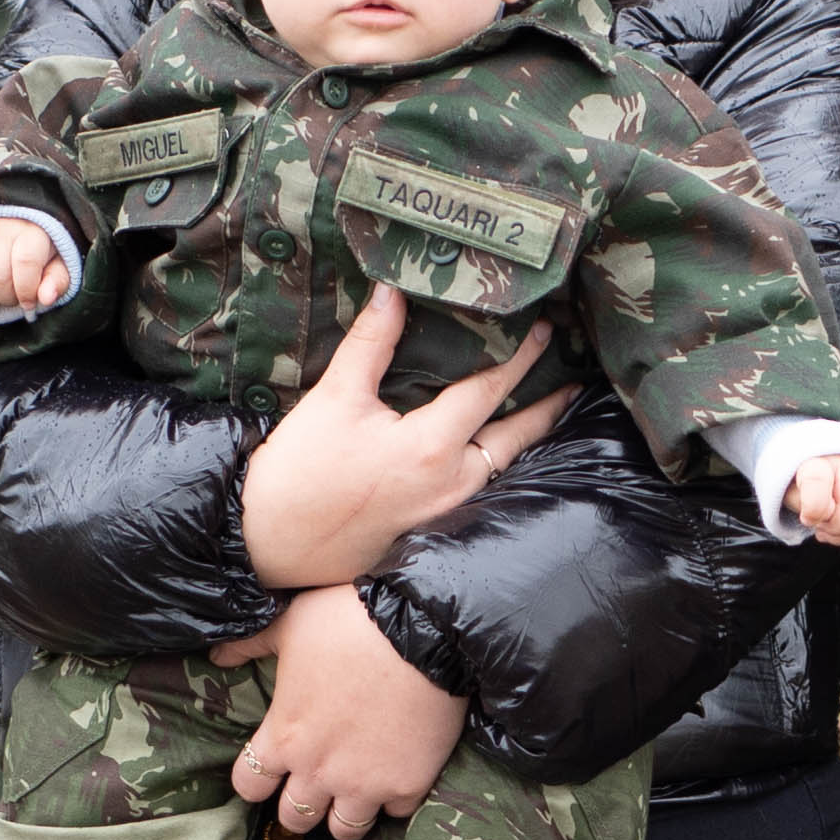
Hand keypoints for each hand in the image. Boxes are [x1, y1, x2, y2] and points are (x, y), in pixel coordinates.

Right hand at [0, 215, 69, 320]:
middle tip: (14, 299)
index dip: (27, 291)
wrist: (8, 229)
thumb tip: (47, 299)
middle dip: (7, 299)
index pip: (25, 263)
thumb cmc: (37, 253)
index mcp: (30, 231)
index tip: (30, 302)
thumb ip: (57, 281)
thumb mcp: (57, 264)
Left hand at [216, 581, 467, 839]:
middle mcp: (318, 772)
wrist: (427, 631)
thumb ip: (250, 644)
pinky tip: (400, 775)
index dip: (257, 780)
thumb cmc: (352, 623)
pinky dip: (396, 797)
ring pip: (343, 829)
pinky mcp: (408, 784)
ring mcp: (365, 784)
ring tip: (355, 793)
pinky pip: (396, 812)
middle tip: (318, 783)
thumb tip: (217, 655)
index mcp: (284, 738)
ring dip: (345, 813)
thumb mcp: (291, 622)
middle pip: (294, 818)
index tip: (272, 770)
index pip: (249, 786)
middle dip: (302, 804)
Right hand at [240, 283, 578, 587]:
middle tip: (573, 376)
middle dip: (546, 404)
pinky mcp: (432, 530)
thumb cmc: (296, 476)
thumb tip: (393, 289)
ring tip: (548, 408)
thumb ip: (371, 343)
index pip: (491, 389)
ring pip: (503, 465)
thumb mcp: (334, 400)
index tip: (545, 328)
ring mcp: (447, 512)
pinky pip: (482, 489)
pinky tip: (498, 450)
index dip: (520, 355)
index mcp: (435, 448)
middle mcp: (455, 483)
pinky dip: (500, 463)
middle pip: (517, 435)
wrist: (266, 550)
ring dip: (528, 435)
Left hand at [788, 454, 839, 562]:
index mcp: (821, 460)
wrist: (819, 469)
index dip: (813, 508)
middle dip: (834, 526)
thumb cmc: (803, 482)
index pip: (820, 481)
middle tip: (821, 526)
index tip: (807, 518)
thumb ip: (800, 502)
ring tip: (830, 531)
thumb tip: (818, 517)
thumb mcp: (789, 490)